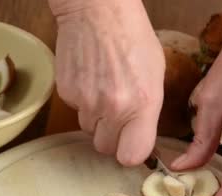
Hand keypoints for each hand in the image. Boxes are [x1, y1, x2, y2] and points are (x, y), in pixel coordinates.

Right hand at [51, 0, 164, 165]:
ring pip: (89, 130)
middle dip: (111, 137)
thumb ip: (148, 111)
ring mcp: (86, 102)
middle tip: (117, 117)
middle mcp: (113, 108)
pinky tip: (90, 79)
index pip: (131, 156)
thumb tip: (141, 138)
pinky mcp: (66, 94)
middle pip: (105, 148)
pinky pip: (75, 111)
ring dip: (96, 118)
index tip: (132, 145)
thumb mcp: (155, 74)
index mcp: (142, 103)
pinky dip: (82, 102)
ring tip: (103, 90)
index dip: (131, 153)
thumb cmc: (132, 36)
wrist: (97, 11)